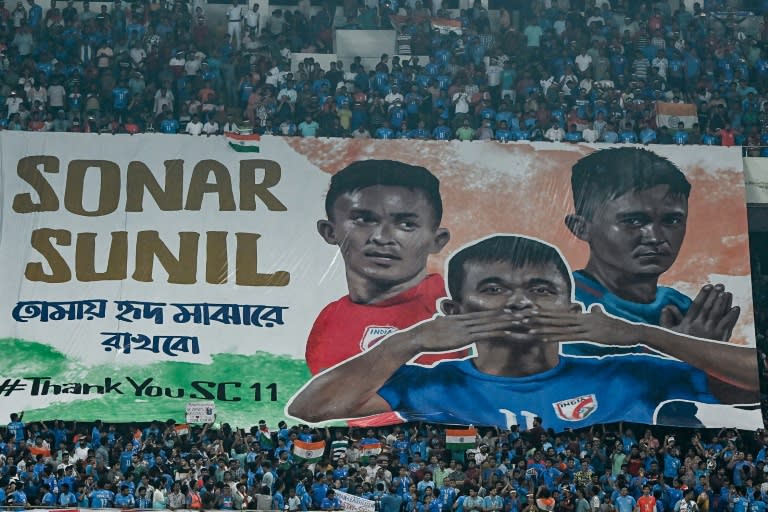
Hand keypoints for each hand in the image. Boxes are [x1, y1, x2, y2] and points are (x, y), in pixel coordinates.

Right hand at [404, 310, 536, 352]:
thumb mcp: (439, 327)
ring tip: (524, 319)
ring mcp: (466, 329)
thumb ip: (446, 323)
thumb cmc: (426, 334)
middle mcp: (466, 320)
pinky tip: (509, 331)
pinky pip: (485, 334)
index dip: (500, 311)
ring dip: (509, 321)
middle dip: (510, 313)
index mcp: (461, 318)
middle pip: (492, 315)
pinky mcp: (465, 338)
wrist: (418, 337)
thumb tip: (445, 321)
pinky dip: (498, 332)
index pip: (484, 314)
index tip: (513, 308)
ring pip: (492, 323)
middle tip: (526, 310)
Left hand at [525, 305, 637, 345]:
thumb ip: (595, 311)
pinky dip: (556, 337)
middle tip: (523, 316)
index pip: (560, 313)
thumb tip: (590, 307)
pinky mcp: (589, 336)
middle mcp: (581, 319)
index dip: (546, 312)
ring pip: (560, 327)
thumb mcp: (603, 316)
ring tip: (529, 328)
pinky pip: (569, 337)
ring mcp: (584, 327)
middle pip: (556, 318)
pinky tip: (545, 339)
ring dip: (543, 328)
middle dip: (539, 318)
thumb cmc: (618, 326)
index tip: (532, 311)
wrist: (631, 332)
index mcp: (583, 315)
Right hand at [660, 284, 739, 340]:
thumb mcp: (668, 333)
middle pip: (708, 308)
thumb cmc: (678, 346)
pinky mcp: (720, 338)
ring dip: (723, 302)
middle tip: (720, 285)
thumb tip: (667, 306)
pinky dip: (732, 316)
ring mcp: (710, 332)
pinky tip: (735, 308)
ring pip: (718, 314)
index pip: (696, 306)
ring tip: (727, 292)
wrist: (690, 364)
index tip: (707, 286)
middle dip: (714, 295)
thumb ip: (665, 319)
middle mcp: (699, 327)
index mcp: (687, 324)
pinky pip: (727, 324)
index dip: (702, 295)